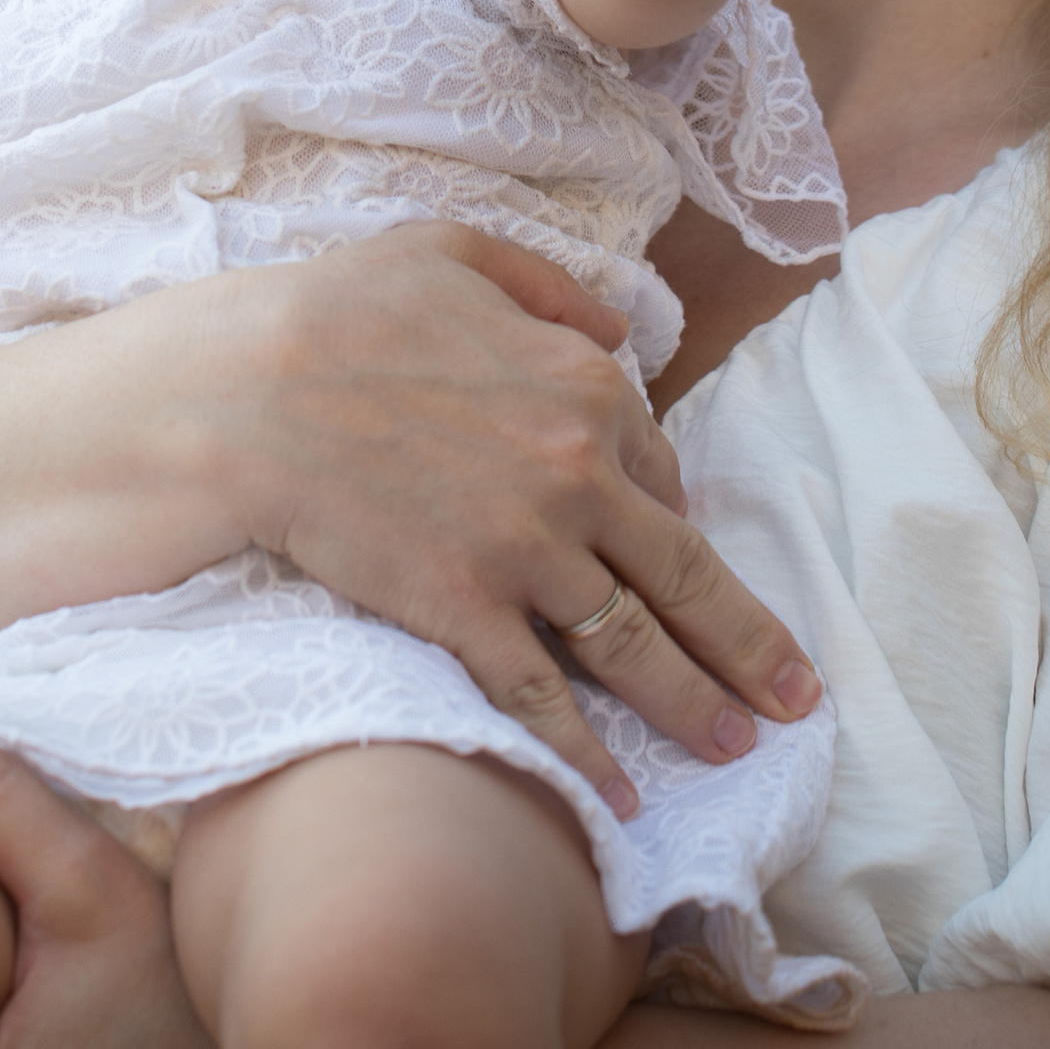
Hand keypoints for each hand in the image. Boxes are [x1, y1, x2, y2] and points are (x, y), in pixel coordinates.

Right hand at [213, 226, 822, 814]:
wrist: (251, 388)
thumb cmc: (340, 308)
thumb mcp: (454, 252)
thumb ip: (547, 286)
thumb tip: (618, 329)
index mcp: (585, 386)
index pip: (658, 467)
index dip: (671, 514)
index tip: (685, 557)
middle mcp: (580, 474)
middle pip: (685, 573)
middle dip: (750, 642)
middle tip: (798, 695)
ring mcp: (528, 551)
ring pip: (635, 644)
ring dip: (694, 703)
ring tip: (736, 745)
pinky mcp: (467, 612)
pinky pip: (545, 696)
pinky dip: (589, 753)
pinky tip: (620, 796)